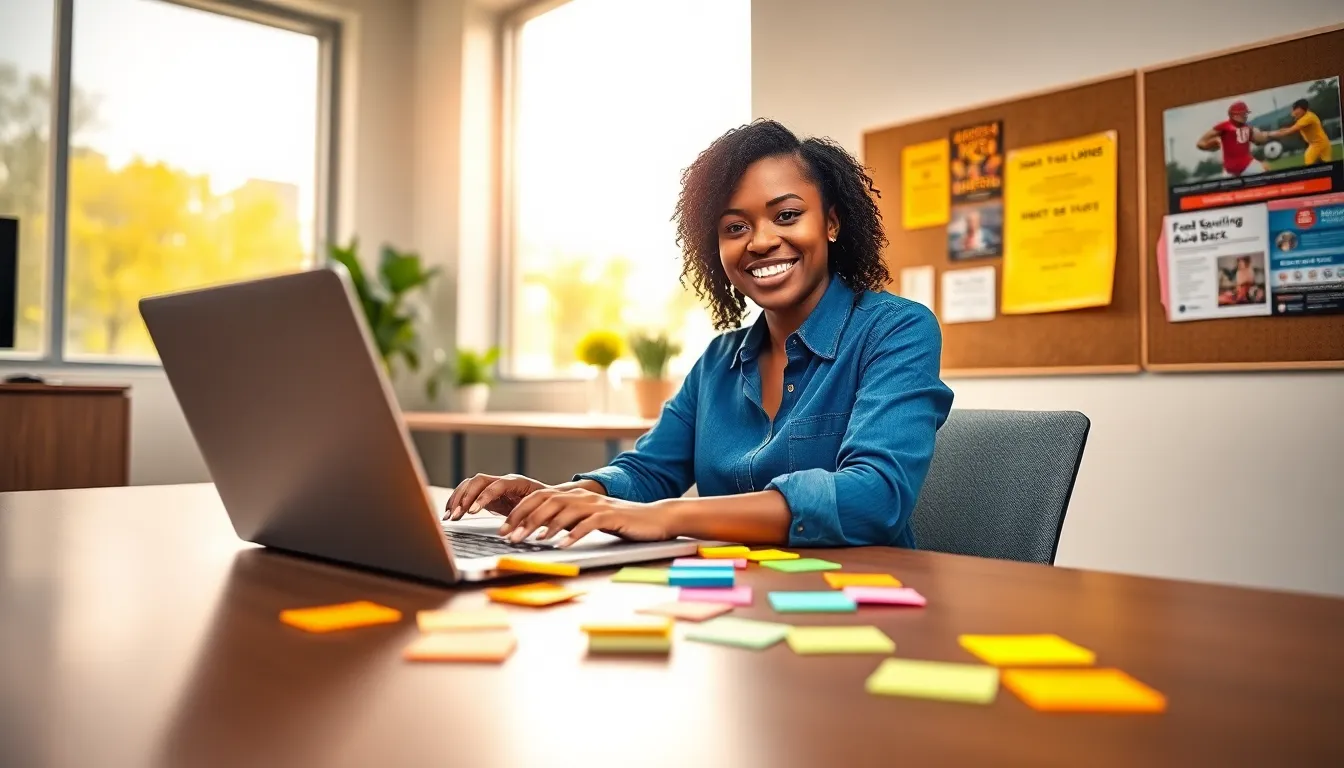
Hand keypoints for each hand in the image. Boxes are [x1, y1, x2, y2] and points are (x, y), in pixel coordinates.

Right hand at [444, 473, 548, 519]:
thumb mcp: (538, 513)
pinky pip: (468, 492)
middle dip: (465, 498)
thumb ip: (527, 519)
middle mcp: (503, 481)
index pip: (497, 485)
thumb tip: (515, 530)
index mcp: (518, 483)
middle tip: (456, 515)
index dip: (483, 497)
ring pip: (470, 485)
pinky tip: (450, 513)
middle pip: (479, 481)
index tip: (472, 511)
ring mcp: (493, 485)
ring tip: (450, 516)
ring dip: (458, 499)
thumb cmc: (544, 507)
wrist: (546, 502)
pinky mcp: (486, 494)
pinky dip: (458, 501)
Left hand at [499, 489, 671, 547]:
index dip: (519, 512)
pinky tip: (562, 546)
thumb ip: (568, 522)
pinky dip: (573, 534)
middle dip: (525, 519)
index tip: (503, 529)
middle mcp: (583, 497)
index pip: (539, 498)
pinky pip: (588, 524)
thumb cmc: (621, 522)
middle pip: (547, 502)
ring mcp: (597, 505)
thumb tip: (540, 533)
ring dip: (544, 526)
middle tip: (509, 536)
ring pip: (564, 511)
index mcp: (575, 496)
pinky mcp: (612, 516)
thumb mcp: (589, 520)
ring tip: (530, 541)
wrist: (655, 518)